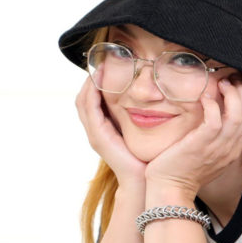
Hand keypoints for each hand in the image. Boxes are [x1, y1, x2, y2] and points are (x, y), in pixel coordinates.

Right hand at [76, 73, 147, 189]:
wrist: (143, 181)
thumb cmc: (147, 158)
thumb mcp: (144, 132)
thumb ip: (145, 116)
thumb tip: (157, 95)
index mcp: (105, 128)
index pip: (94, 100)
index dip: (97, 83)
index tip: (107, 65)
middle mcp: (96, 130)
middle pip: (85, 98)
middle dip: (90, 79)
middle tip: (98, 60)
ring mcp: (95, 134)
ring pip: (84, 101)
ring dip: (89, 83)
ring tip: (97, 66)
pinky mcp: (98, 137)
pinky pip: (90, 110)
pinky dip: (92, 93)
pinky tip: (98, 80)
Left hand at [143, 75, 241, 197]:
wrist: (171, 190)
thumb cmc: (183, 171)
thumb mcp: (208, 156)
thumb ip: (216, 139)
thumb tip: (215, 116)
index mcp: (233, 150)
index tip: (236, 85)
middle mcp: (230, 148)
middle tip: (230, 79)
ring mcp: (218, 147)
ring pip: (238, 115)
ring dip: (231, 95)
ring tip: (220, 83)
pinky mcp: (202, 145)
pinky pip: (216, 120)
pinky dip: (213, 105)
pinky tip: (204, 97)